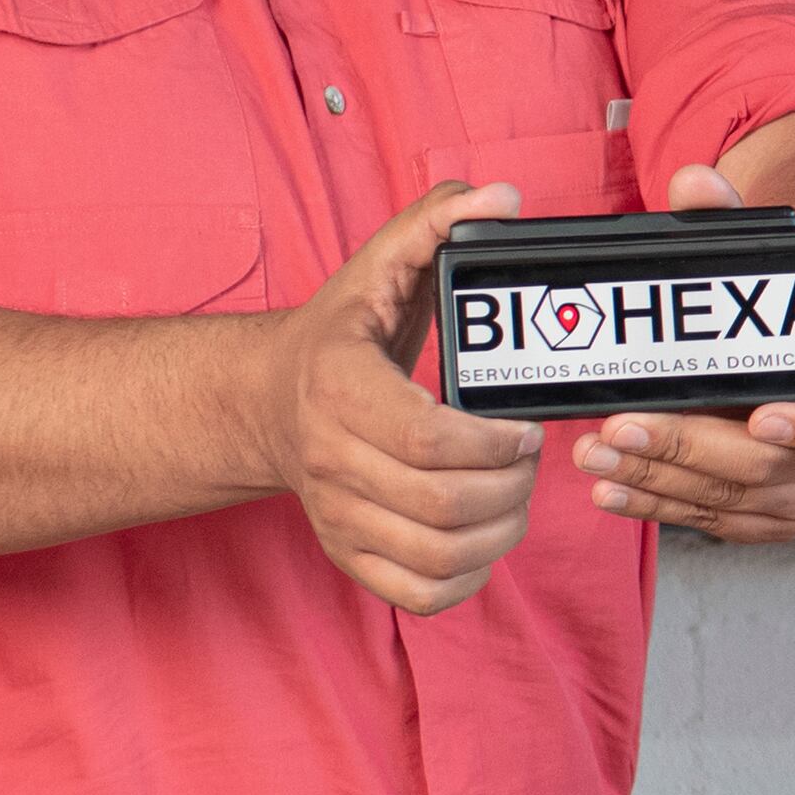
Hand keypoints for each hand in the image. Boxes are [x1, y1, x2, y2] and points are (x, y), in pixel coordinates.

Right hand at [253, 181, 544, 613]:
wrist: (266, 405)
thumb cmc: (339, 337)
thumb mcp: (381, 266)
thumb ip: (439, 221)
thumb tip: (502, 199)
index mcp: (340, 389)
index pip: (426, 439)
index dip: (493, 443)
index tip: (523, 428)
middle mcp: (329, 459)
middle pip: (442, 503)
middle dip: (510, 486)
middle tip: (528, 458)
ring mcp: (336, 515)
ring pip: (438, 555)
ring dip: (500, 531)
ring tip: (513, 493)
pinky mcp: (348, 553)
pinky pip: (419, 595)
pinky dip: (467, 579)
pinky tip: (482, 536)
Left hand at [569, 166, 794, 542]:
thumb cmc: (784, 317)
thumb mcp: (766, 269)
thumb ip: (730, 224)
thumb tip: (695, 184)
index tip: (761, 416)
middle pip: (769, 468)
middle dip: (688, 448)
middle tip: (623, 424)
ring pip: (729, 500)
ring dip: (656, 478)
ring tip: (594, 452)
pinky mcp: (762, 519)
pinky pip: (709, 520)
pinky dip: (656, 505)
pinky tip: (610, 487)